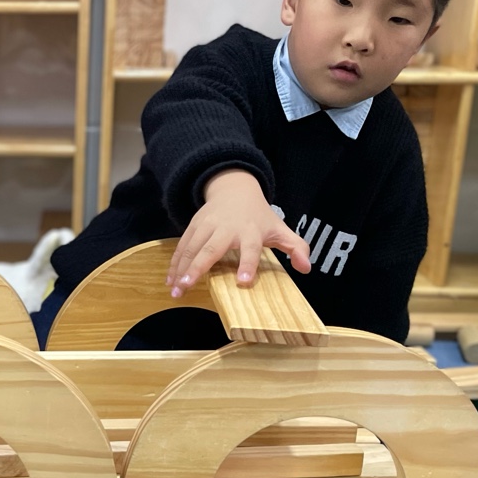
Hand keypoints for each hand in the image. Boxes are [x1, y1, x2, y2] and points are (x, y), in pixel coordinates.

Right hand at [166, 168, 310, 296]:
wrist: (235, 189)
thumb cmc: (259, 217)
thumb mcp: (280, 229)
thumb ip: (296, 247)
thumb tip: (306, 268)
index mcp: (250, 231)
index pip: (251, 249)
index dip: (248, 265)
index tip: (244, 282)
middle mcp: (227, 228)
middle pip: (211, 249)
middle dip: (197, 268)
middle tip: (187, 286)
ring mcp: (207, 225)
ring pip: (191, 248)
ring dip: (181, 269)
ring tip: (175, 289)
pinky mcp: (194, 225)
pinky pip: (182, 246)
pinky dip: (175, 263)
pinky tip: (170, 279)